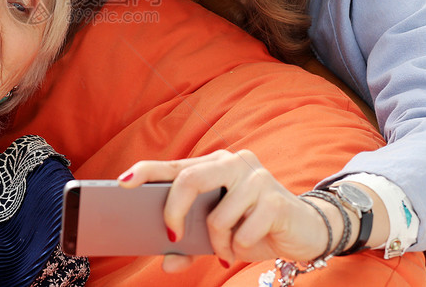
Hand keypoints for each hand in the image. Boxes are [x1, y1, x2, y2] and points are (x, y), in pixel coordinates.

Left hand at [118, 150, 330, 272]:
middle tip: (171, 235)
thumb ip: (189, 245)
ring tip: (227, 247)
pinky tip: (247, 245)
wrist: (303, 231)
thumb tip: (166, 263)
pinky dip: (239, 247)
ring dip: (217, 242)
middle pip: (189, 179)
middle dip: (173, 211)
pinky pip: (242, 232)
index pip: (174, 164)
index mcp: (213, 164)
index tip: (122, 182)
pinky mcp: (274, 199)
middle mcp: (233, 162)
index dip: (146, 171)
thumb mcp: (216, 237)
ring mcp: (255, 177)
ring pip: (215, 216)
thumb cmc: (252, 227)